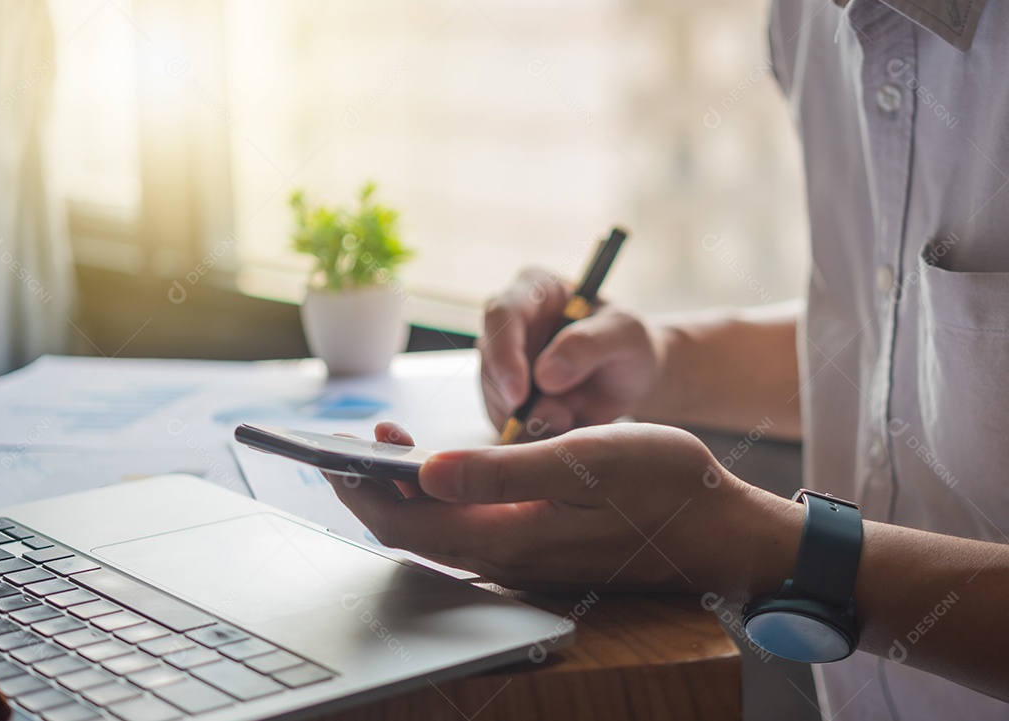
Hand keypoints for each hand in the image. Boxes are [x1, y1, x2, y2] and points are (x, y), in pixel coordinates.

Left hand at [324, 421, 800, 594]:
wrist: (721, 525)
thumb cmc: (661, 485)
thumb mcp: (581, 463)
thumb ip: (499, 473)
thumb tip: (425, 471)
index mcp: (507, 539)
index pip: (405, 523)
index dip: (362, 489)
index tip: (335, 451)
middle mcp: (506, 557)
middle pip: (414, 531)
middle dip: (375, 488)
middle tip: (361, 440)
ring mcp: (523, 556)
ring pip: (440, 529)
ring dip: (408, 490)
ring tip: (393, 445)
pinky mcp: (539, 546)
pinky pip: (470, 527)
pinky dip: (444, 496)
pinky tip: (448, 467)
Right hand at [479, 268, 659, 438]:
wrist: (633, 376)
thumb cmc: (630, 343)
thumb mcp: (625, 334)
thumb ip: (588, 345)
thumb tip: (545, 376)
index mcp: (534, 290)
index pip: (501, 315)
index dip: (504, 355)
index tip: (519, 395)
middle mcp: (510, 324)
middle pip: (490, 363)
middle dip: (519, 401)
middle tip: (561, 418)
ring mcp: (504, 361)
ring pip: (494, 398)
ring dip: (529, 420)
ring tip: (572, 417)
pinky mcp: (506, 395)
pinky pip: (504, 422)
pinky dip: (531, 433)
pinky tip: (564, 425)